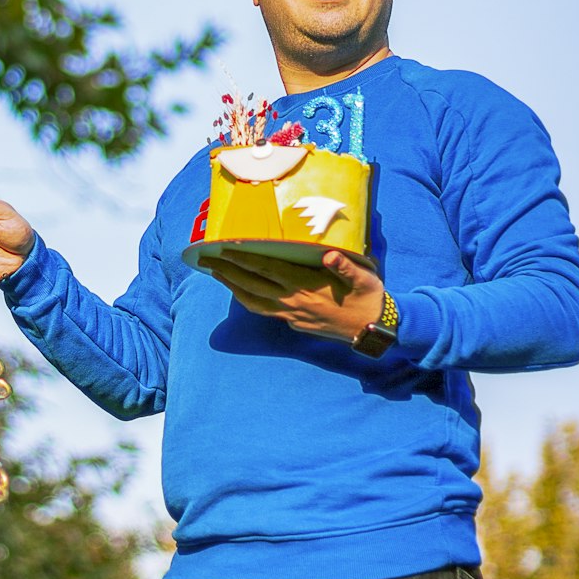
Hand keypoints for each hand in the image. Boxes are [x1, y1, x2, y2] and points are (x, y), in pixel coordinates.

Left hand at [210, 247, 385, 343]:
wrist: (372, 329)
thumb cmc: (368, 298)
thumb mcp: (363, 278)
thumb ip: (344, 266)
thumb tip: (329, 256)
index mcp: (306, 286)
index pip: (267, 270)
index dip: (244, 259)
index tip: (225, 249)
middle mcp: (293, 301)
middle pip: (251, 285)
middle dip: (227, 272)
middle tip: (206, 260)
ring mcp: (291, 315)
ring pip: (253, 302)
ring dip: (232, 287)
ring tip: (217, 274)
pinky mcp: (294, 323)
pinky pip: (263, 311)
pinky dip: (248, 300)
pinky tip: (242, 293)